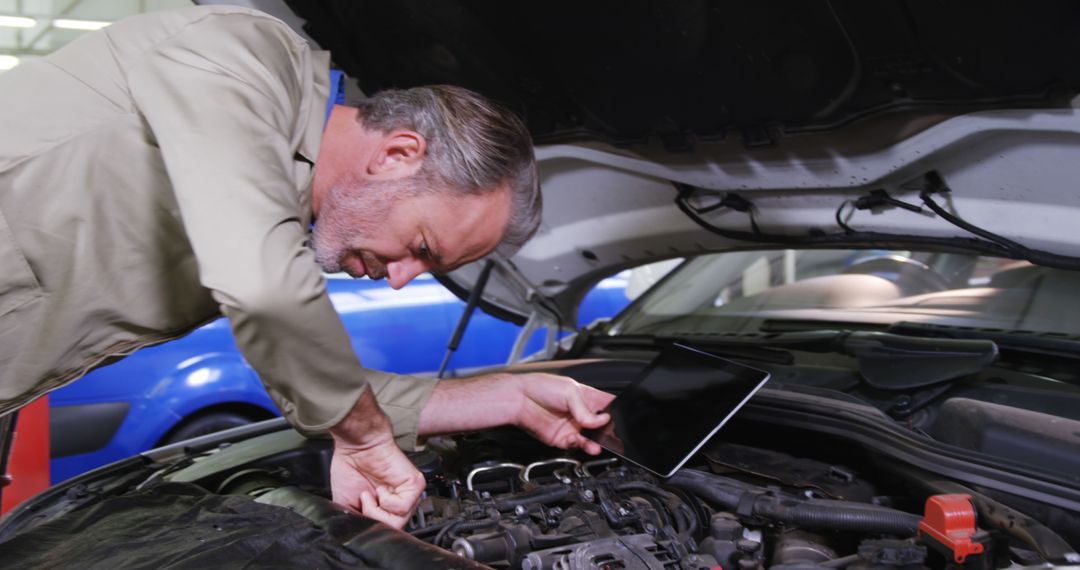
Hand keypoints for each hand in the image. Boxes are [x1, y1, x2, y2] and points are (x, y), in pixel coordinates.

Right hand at [330, 388, 424, 528]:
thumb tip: (362, 535)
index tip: (358, 515)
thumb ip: (358, 521)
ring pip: (397, 522)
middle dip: (371, 519)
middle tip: (363, 502)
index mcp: (386, 507)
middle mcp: (400, 502)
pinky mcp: (415, 485)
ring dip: (376, 510)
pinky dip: (385, 500)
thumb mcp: (347, 504)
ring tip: (368, 493)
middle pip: (392, 529)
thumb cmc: (350, 467)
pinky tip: (380, 487)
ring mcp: (409, 494)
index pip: (386, 530)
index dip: (371, 528)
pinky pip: (402, 508)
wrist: (356, 444)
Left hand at [513, 373, 614, 454]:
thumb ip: (586, 409)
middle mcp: (581, 413)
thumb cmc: (541, 387)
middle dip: (608, 430)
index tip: (620, 417)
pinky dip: (583, 446)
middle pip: (601, 425)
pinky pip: (577, 445)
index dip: (615, 412)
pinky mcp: (563, 439)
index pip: (606, 405)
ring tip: (599, 443)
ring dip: (597, 442)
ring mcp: (573, 427)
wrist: (519, 400)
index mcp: (586, 397)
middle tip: (612, 433)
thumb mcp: (569, 392)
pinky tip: (585, 443)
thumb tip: (602, 420)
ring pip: (591, 438)